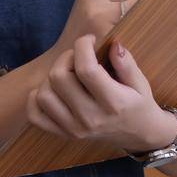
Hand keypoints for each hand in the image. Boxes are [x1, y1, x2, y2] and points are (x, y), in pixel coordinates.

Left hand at [26, 34, 176, 153]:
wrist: (139, 135)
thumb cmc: (139, 104)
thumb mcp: (140, 82)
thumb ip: (126, 62)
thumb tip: (112, 43)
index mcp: (113, 103)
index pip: (86, 69)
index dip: (82, 46)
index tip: (89, 40)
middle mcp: (90, 118)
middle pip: (59, 77)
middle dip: (66, 57)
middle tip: (78, 57)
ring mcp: (74, 129)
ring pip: (43, 94)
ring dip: (52, 77)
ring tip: (68, 74)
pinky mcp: (64, 134)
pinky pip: (35, 116)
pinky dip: (36, 99)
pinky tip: (53, 90)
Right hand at [48, 0, 154, 59]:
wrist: (70, 66)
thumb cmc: (93, 34)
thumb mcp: (99, 2)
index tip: (138, 0)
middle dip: (152, 0)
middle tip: (139, 20)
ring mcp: (100, 11)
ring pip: (152, 2)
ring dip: (153, 16)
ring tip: (138, 30)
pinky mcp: (108, 31)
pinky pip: (146, 21)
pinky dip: (150, 30)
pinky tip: (139, 40)